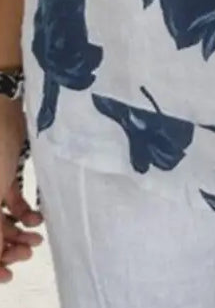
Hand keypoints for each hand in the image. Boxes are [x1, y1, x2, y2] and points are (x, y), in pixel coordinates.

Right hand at [0, 98, 42, 283]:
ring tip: (36, 241)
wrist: (2, 110)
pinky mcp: (4, 177)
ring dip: (19, 234)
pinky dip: (25, 214)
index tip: (7, 275)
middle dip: (7, 249)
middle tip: (27, 255)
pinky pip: (13, 204)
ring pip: (2, 222)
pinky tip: (38, 220)